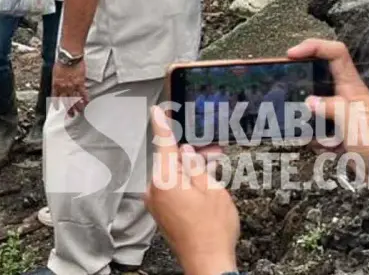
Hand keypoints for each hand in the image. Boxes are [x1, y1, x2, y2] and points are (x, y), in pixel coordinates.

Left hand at [52, 57, 89, 116]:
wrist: (69, 57)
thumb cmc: (61, 62)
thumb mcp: (55, 72)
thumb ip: (56, 79)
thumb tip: (57, 83)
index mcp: (56, 84)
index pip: (55, 97)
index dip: (56, 103)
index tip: (57, 108)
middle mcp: (64, 87)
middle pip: (66, 101)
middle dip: (69, 109)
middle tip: (71, 115)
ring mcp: (72, 86)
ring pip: (75, 99)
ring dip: (77, 107)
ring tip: (80, 111)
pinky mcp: (80, 83)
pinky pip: (83, 93)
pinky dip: (85, 98)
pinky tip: (86, 103)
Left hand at [145, 106, 239, 274]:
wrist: (207, 263)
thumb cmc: (212, 230)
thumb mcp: (213, 190)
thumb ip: (197, 166)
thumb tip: (187, 151)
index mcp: (165, 180)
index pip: (163, 145)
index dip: (162, 125)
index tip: (156, 109)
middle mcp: (154, 190)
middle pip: (170, 161)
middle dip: (190, 153)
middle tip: (212, 149)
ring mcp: (156, 203)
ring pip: (172, 175)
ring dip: (189, 168)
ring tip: (213, 167)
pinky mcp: (160, 212)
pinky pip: (170, 188)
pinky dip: (184, 182)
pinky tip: (202, 183)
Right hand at [286, 39, 368, 200]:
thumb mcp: (355, 124)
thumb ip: (331, 108)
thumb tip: (309, 102)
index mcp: (354, 90)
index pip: (335, 54)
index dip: (314, 47)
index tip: (291, 53)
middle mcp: (348, 100)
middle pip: (318, 81)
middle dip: (301, 91)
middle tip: (288, 100)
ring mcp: (344, 119)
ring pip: (314, 111)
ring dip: (307, 122)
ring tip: (313, 134)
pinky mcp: (342, 138)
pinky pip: (318, 134)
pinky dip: (315, 142)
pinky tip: (325, 150)